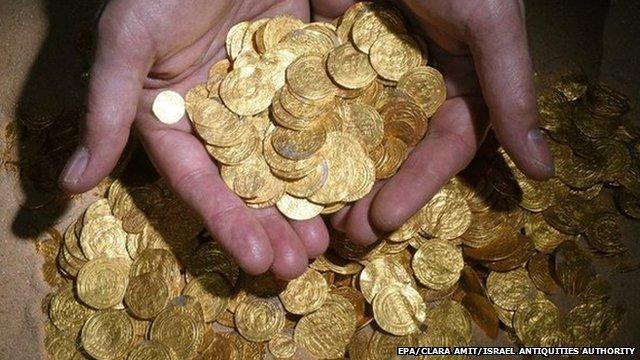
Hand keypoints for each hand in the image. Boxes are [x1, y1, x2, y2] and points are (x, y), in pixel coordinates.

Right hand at [58, 0, 337, 278]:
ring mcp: (262, 100)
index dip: (226, 223)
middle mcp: (220, 118)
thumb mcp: (128, 41)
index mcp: (176, 118)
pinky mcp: (298, 76)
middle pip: (248, 183)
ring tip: (327, 240)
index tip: (255, 262)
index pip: (200, 182)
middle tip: (299, 266)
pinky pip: (318, 119)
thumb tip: (70, 183)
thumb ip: (107, 109)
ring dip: (306, 202)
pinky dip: (333, 152)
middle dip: (273, 226)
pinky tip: (354, 184)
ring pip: (286, 160)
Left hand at [330, 0, 554, 243]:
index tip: (386, 222)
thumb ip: (512, 91)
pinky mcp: (330, 57)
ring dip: (336, 173)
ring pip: (353, 133)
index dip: (418, 187)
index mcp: (461, 80)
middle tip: (345, 233)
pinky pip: (318, 100)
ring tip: (311, 212)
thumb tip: (547, 171)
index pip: (444, 146)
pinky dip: (306, 132)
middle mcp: (417, 84)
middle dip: (372, 193)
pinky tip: (287, 164)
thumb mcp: (489, 22)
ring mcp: (370, 72)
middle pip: (395, 151)